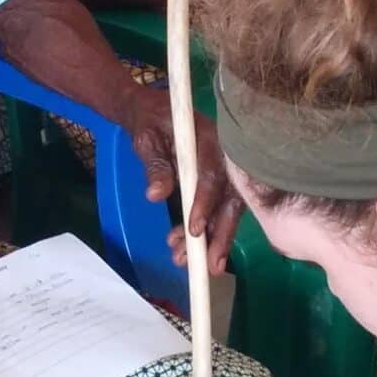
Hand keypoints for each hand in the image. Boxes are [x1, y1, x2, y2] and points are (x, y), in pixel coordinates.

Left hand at [124, 87, 242, 273]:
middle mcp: (224, 155)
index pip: (213, 173)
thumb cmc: (148, 120)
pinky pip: (215, 210)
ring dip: (209, 239)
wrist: (150, 111)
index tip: (194, 229)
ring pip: (224, 210)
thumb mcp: (146, 138)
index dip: (206, 202)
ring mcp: (222, 170)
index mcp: (209, 137)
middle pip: (230, 198)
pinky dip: (202, 232)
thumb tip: (156, 195)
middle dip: (220, 234)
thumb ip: (155, 165)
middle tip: (208, 265)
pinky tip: (183, 249)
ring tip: (183, 260)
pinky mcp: (215, 183)